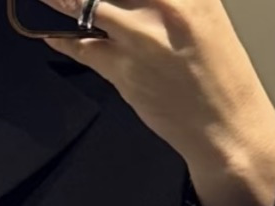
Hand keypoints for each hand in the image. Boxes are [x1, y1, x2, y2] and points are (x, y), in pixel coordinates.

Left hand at [36, 0, 274, 173]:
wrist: (225, 125)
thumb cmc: (218, 74)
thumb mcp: (204, 15)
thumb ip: (166, 2)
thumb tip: (129, 0)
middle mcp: (164, 3)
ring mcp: (140, 35)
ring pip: (87, 3)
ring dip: (62, 1)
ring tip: (49, 0)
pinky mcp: (123, 69)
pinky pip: (80, 46)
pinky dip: (61, 38)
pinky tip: (51, 32)